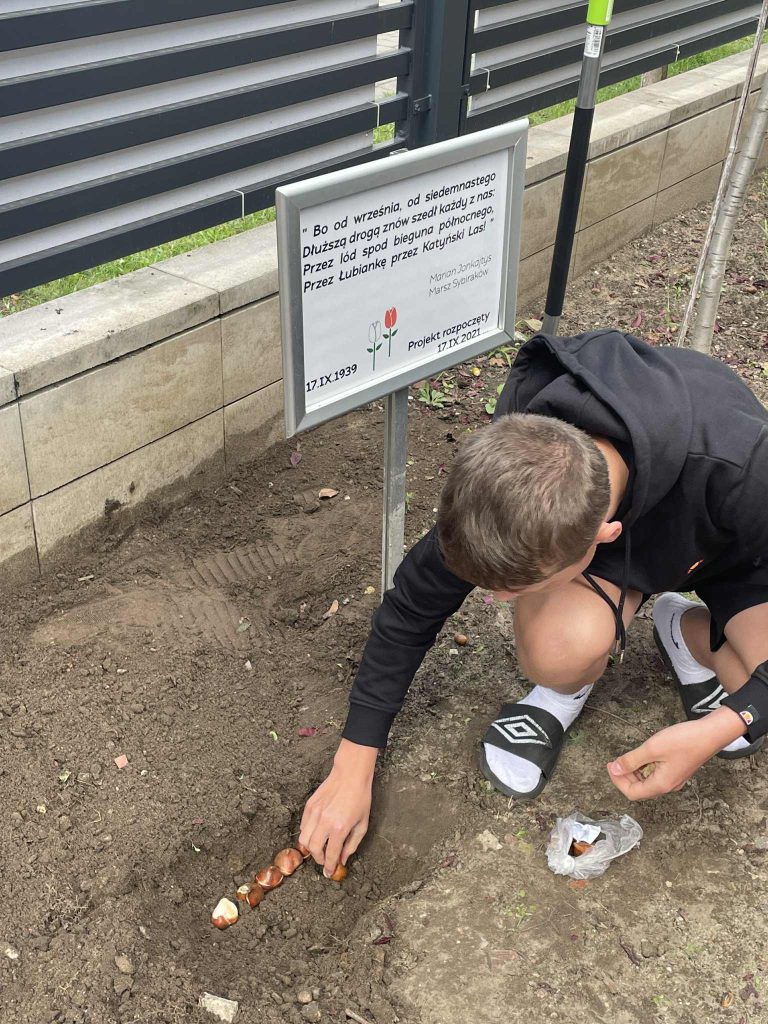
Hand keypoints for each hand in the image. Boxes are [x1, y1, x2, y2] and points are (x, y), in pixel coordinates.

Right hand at [299, 739, 376, 876]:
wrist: (351, 775)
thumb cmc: (360, 798)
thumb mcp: (362, 824)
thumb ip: (352, 844)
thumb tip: (343, 859)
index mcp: (340, 828)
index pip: (331, 855)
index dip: (329, 866)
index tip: (329, 872)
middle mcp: (324, 822)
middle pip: (314, 849)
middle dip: (318, 859)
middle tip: (325, 859)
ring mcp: (315, 813)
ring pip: (304, 839)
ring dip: (311, 847)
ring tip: (320, 847)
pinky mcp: (309, 806)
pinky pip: (303, 826)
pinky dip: (308, 833)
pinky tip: (317, 832)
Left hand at [606, 708, 746, 799]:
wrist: (711, 734)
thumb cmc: (684, 741)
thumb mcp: (652, 749)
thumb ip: (631, 760)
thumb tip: (615, 769)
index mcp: (661, 785)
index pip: (632, 793)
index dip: (618, 781)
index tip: (610, 766)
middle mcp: (668, 785)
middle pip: (639, 788)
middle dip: (625, 776)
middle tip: (616, 760)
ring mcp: (674, 778)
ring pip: (648, 781)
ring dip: (635, 771)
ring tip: (629, 756)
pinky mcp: (677, 770)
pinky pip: (656, 773)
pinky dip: (645, 766)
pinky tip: (643, 754)